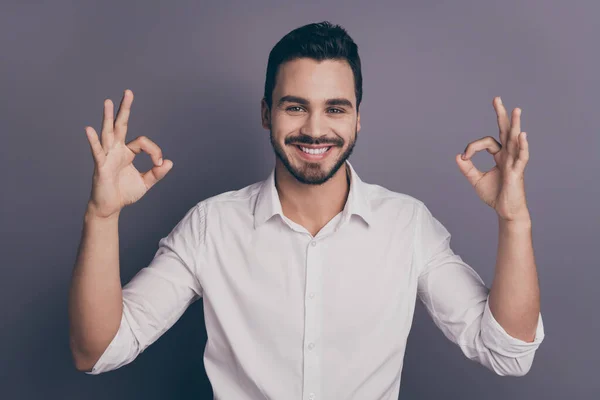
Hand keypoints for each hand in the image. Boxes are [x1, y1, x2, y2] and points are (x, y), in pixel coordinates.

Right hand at [84, 89, 172, 218]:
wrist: (110, 207)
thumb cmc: (124, 193)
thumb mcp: (145, 183)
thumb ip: (157, 173)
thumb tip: (169, 162)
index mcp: (127, 152)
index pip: (143, 143)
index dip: (154, 151)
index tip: (159, 164)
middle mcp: (116, 150)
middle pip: (121, 125)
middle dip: (125, 109)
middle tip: (129, 92)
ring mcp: (107, 156)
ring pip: (108, 133)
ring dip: (108, 117)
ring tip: (107, 102)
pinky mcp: (100, 166)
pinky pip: (97, 151)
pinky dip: (93, 141)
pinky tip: (89, 129)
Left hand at [455, 96, 529, 221]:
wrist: (506, 211)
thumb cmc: (495, 195)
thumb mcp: (476, 180)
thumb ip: (467, 169)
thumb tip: (457, 157)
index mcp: (500, 156)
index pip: (486, 142)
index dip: (472, 147)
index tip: (464, 157)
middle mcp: (509, 155)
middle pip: (505, 131)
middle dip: (501, 115)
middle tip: (497, 99)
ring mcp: (515, 162)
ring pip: (515, 140)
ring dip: (515, 125)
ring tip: (516, 110)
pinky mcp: (518, 172)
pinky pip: (522, 157)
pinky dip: (522, 146)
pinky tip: (522, 135)